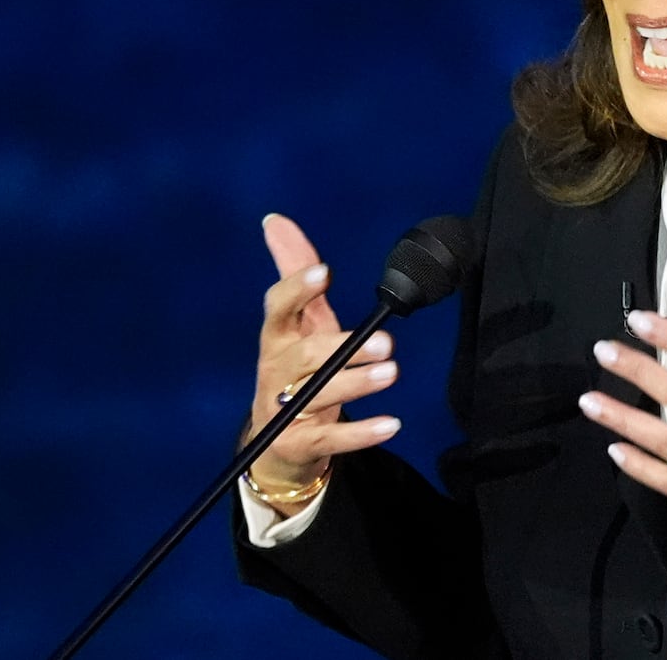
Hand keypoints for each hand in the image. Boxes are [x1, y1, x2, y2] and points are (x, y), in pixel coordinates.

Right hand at [247, 214, 402, 505]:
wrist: (278, 445)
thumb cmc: (295, 370)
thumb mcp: (299, 322)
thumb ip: (294, 272)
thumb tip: (275, 220)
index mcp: (276, 338)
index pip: (276, 310)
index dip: (296, 290)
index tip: (323, 271)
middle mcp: (275, 372)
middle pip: (304, 357)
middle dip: (343, 348)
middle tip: (385, 341)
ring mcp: (283, 412)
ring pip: (318, 396)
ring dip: (357, 383)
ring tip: (392, 372)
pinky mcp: (297, 446)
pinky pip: (329, 440)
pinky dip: (361, 433)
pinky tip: (392, 423)